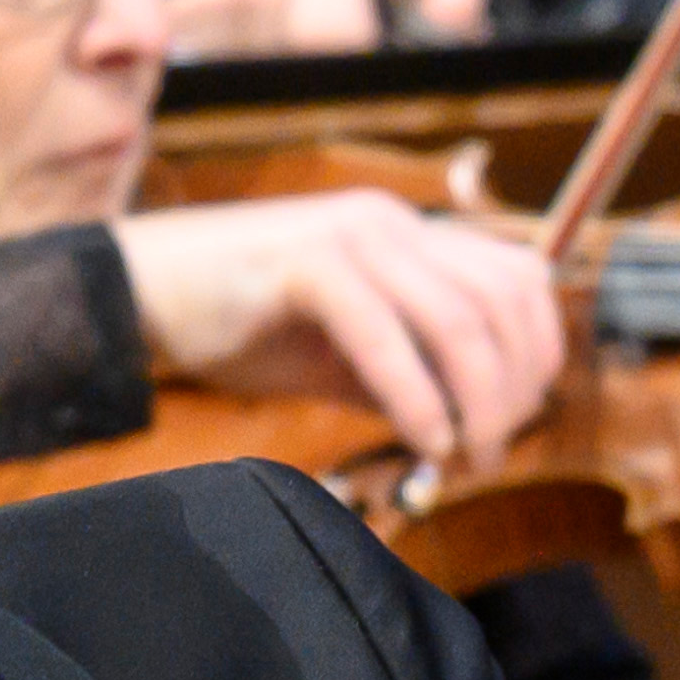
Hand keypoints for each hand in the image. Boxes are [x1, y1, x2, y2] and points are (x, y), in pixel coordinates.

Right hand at [113, 184, 569, 464]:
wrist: (140, 291)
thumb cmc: (240, 324)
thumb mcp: (343, 356)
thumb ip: (408, 376)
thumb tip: (468, 429)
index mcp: (408, 234)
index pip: (521, 279)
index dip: (539, 354)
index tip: (519, 420)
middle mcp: (391, 223)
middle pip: (504, 301)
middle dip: (514, 389)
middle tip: (490, 455)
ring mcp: (351, 237)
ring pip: (459, 319)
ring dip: (478, 401)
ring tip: (461, 456)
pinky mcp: (306, 263)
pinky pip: (386, 336)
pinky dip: (417, 398)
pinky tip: (421, 441)